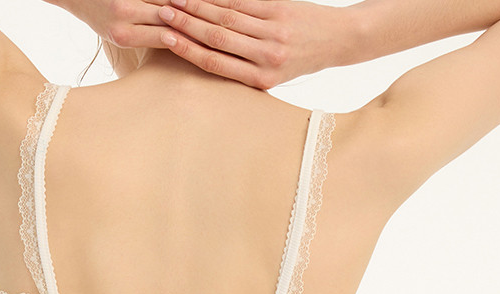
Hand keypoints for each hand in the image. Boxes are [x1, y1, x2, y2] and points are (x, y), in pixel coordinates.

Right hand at [156, 0, 359, 88]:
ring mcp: (273, 32)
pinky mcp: (280, 9)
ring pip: (228, 17)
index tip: (167, 38)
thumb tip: (206, 54)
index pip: (216, 62)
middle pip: (217, 37)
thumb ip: (243, 67)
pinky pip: (244, 2)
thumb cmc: (300, 61)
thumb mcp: (273, 75)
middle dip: (187, 24)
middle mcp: (266, 58)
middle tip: (163, 13)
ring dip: (199, 6)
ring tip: (176, 0)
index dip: (188, 49)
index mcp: (260, 80)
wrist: (337, 40)